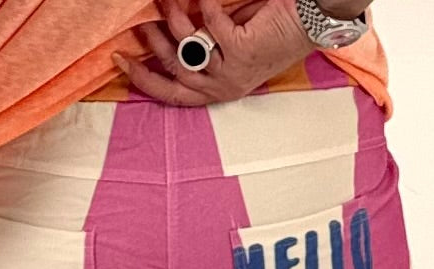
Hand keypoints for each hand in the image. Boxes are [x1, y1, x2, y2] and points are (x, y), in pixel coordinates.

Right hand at [114, 0, 315, 107]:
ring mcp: (232, 72)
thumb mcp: (230, 43)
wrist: (310, 21)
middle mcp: (223, 87)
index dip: (145, 80)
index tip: (122, 61)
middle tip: (138, 24)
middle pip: (173, 76)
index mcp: (219, 90)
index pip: (172, 95)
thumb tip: (172, 30)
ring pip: (185, 50)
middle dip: (151, 48)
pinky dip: (203, 3)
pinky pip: (209, 23)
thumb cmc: (273, 29)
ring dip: (171, 21)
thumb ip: (203, 43)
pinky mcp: (241, 50)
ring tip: (163, 0)